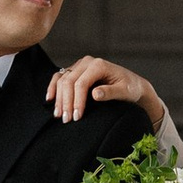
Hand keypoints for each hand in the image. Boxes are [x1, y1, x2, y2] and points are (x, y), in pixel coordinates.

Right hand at [47, 54, 166, 128]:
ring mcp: (80, 65)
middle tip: (66, 120)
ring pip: (62, 80)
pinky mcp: (76, 71)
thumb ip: (110, 92)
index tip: (77, 117)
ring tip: (59, 115)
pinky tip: (50, 99)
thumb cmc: (130, 88)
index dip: (77, 101)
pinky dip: (54, 87)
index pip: (81, 83)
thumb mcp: (125, 91)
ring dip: (59, 98)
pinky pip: (60, 77)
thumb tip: (94, 94)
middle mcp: (87, 62)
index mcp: (98, 65)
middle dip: (66, 102)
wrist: (132, 84)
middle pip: (69, 82)